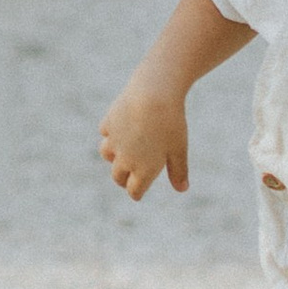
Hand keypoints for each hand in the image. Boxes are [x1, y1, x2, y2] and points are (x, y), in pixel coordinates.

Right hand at [99, 80, 188, 198]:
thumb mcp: (179, 149)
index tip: (137, 193)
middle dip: (122, 179)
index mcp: (143, 169)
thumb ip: (178, 171)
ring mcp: (114, 140)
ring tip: (120, 154)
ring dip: (112, 157)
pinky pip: (105, 132)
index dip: (136, 193)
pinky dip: (110, 133)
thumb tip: (182, 189)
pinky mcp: (109, 122)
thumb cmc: (170, 124)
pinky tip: (118, 129)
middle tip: (127, 178)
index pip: (134, 190)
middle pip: (117, 176)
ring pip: (106, 154)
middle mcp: (125, 158)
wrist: (153, 95)